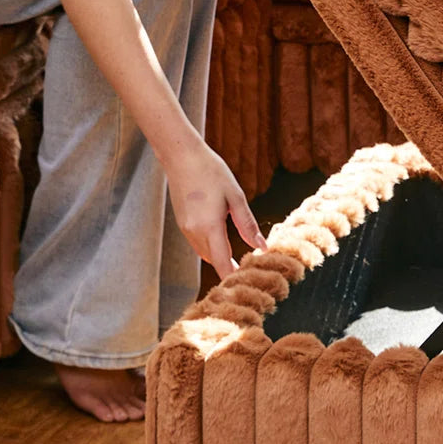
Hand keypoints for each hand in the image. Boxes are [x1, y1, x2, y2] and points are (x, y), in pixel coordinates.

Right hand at [164, 141, 267, 280]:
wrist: (181, 156)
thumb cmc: (211, 171)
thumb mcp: (235, 196)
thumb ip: (247, 224)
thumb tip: (261, 246)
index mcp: (210, 226)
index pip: (222, 263)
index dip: (233, 277)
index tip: (246, 286)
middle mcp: (194, 232)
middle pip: (214, 261)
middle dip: (229, 269)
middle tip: (249, 273)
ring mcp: (186, 229)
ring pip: (205, 254)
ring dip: (219, 259)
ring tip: (238, 261)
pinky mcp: (182, 224)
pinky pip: (198, 244)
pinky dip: (211, 248)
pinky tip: (222, 242)